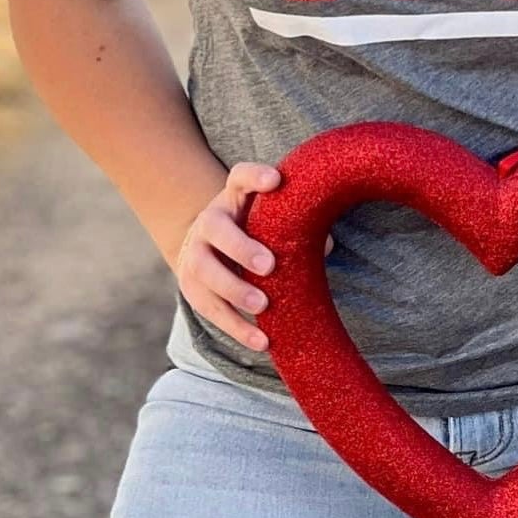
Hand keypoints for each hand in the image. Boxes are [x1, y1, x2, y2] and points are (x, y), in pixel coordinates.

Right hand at [173, 160, 333, 351]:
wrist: (207, 246)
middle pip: (217, 229)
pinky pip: (210, 309)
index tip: (276, 180)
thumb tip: (326, 244)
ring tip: (263, 307)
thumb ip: (297, 226)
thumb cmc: (255, 229)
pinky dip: (236, 328)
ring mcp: (195, 254)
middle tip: (269, 266)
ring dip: (234, 291)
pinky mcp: (191, 287)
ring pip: (206, 271)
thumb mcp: (271, 218)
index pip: (240, 177)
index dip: (255, 176)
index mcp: (233, 197)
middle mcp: (209, 222)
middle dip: (242, 248)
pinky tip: (262, 342)